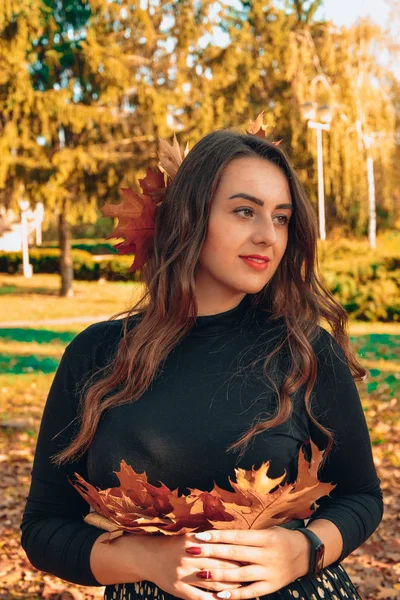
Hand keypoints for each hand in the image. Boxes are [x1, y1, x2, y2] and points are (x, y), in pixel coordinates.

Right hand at [138, 533, 245, 599]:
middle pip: (220, 566)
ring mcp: (183, 575)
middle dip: (237, 570)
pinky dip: (214, 599)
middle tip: (251, 571)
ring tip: (243, 585)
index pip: (220, 549)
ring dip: (230, 586)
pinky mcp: (179, 590)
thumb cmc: (173, 546)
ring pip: (213, 583)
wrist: (148, 557)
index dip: (236, 553)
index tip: (250, 555)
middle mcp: (188, 558)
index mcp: (193, 542)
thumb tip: (232, 538)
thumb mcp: (188, 536)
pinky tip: (224, 599)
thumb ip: (207, 537)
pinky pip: (201, 597)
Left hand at [179, 526, 309, 598]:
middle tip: (193, 551)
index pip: (237, 536)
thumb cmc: (281, 538)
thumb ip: (247, 535)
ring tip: (200, 573)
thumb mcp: (267, 531)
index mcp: (265, 538)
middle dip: (212, 553)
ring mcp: (269, 572)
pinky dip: (234, 595)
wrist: (306, 554)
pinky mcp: (270, 587)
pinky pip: (250, 592)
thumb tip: (220, 535)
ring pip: (240, 575)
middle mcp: (266, 555)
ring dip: (219, 575)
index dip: (218, 536)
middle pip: (235, 554)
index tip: (200, 536)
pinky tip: (218, 595)